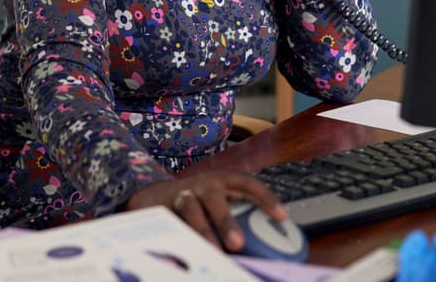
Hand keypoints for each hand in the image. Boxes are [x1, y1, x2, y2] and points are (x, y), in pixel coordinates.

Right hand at [123, 172, 287, 251]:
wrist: (154, 195)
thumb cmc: (197, 202)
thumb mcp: (217, 201)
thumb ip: (236, 216)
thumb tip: (262, 247)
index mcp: (222, 181)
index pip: (247, 184)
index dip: (265, 198)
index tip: (282, 216)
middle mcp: (202, 186)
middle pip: (214, 199)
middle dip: (226, 221)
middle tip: (237, 244)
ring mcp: (181, 196)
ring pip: (190, 211)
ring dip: (202, 232)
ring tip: (212, 252)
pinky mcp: (163, 209)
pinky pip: (170, 224)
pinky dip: (176, 238)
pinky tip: (183, 255)